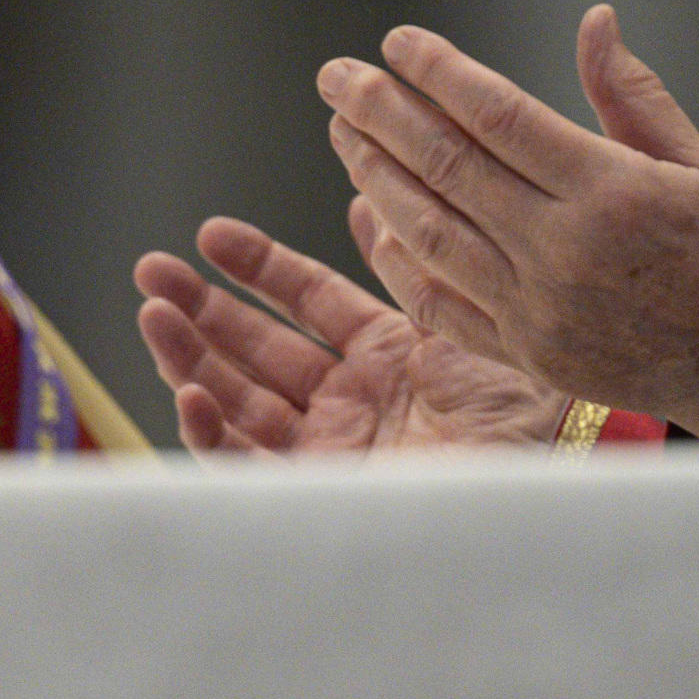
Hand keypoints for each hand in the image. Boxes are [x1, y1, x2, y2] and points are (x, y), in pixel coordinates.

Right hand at [133, 215, 564, 454]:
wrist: (546, 482)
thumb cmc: (528, 411)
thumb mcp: (460, 323)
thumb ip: (404, 268)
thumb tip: (367, 201)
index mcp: (388, 356)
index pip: (306, 302)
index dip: (256, 268)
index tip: (211, 235)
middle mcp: (353, 401)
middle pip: (256, 350)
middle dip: (200, 309)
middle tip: (152, 270)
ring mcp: (333, 449)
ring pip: (238, 401)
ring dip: (189, 359)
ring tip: (152, 313)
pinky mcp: (320, 496)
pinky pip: (248, 467)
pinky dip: (213, 434)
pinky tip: (189, 396)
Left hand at [320, 4, 698, 426]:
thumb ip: (633, 95)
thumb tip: (595, 22)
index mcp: (611, 190)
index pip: (499, 116)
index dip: (439, 75)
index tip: (397, 42)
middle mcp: (564, 249)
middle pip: (448, 168)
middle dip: (381, 114)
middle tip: (336, 76)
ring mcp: (538, 308)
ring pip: (431, 233)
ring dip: (376, 177)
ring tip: (343, 133)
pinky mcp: (528, 354)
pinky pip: (441, 305)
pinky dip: (398, 261)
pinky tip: (370, 220)